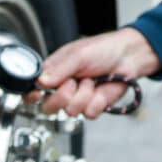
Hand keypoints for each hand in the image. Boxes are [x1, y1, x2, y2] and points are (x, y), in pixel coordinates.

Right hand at [27, 27, 160, 118]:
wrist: (129, 57)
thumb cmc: (103, 49)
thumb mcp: (78, 54)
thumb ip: (59, 69)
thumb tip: (41, 81)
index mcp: (55, 72)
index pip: (34, 89)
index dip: (33, 94)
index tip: (38, 94)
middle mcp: (64, 87)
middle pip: (48, 107)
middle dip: (61, 97)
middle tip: (73, 83)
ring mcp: (79, 98)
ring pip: (70, 111)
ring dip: (84, 95)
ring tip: (92, 81)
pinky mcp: (94, 106)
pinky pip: (89, 113)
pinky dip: (97, 100)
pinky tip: (101, 88)